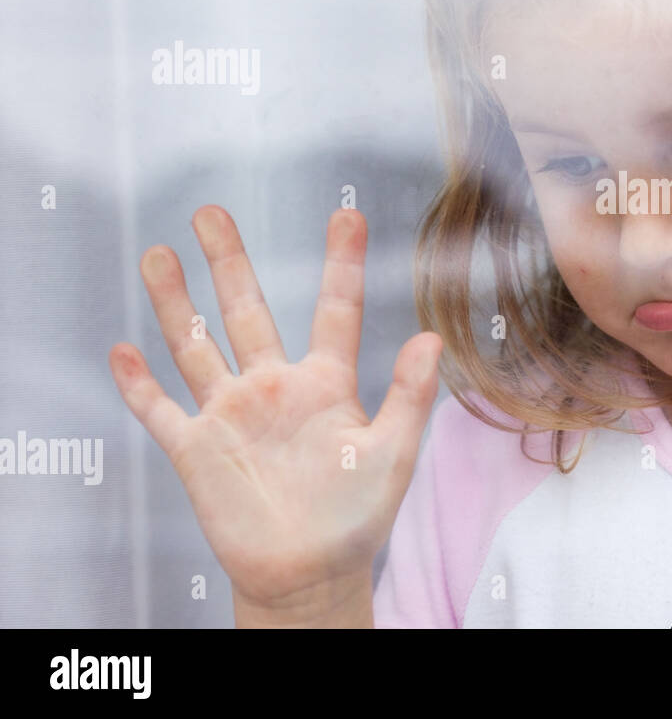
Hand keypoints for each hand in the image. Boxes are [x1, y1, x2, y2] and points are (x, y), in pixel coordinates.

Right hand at [109, 206, 441, 623]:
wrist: (309, 575)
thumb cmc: (357, 516)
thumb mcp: (392, 453)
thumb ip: (409, 396)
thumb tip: (433, 338)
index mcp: (327, 383)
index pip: (335, 309)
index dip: (341, 262)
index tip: (348, 214)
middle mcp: (275, 387)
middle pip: (246, 311)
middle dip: (228, 261)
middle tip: (209, 212)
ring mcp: (232, 415)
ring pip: (196, 346)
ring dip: (175, 303)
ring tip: (159, 254)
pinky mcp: (197, 450)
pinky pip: (160, 411)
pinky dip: (138, 384)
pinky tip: (121, 350)